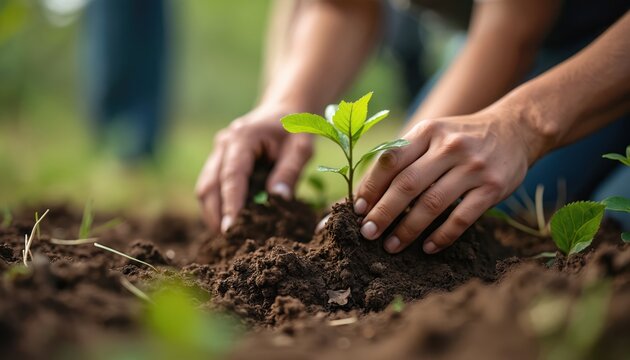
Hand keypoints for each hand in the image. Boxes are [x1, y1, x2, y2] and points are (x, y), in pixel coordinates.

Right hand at [196, 105, 313, 232]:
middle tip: (229, 241)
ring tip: (229, 237)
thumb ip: (290, 171)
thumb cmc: (295, 129)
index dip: (230, 204)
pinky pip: (212, 188)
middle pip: (209, 185)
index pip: (231, 176)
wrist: (284, 111)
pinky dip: (218, 206)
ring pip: (205, 188)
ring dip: (213, 213)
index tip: (231, 229)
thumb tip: (277, 198)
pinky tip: (231, 223)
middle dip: (215, 215)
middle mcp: (223, 144)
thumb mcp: (301, 147)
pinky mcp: (218, 163)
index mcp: (242, 138)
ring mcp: (217, 153)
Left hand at [354, 107, 541, 253]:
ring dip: (407, 229)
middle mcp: (449, 146)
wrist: (516, 129)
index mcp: (428, 131)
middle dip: (383, 212)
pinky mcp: (492, 188)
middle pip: (407, 184)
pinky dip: (442, 236)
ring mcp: (473, 167)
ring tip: (391, 246)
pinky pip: (461, 218)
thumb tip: (368, 191)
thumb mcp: (434, 133)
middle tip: (367, 233)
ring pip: (432, 204)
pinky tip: (427, 248)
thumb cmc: (461, 137)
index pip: (391, 159)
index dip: (371, 186)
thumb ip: (406, 154)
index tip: (357, 209)